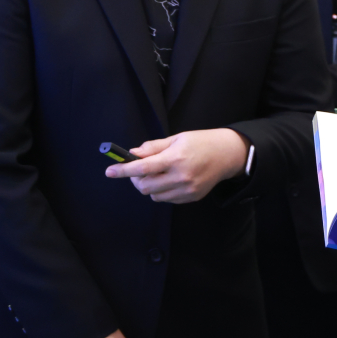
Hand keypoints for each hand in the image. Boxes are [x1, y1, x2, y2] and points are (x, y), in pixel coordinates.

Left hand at [105, 129, 247, 202]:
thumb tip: (132, 154)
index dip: (123, 170)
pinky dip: (161, 191)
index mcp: (175, 158)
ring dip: (148, 185)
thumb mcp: (176, 138)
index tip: (109, 171)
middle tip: (137, 170)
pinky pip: (166, 199)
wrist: (226, 155)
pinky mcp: (191, 198)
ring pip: (153, 195)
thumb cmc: (200, 142)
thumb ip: (153, 147)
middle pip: (144, 186)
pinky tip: (168, 180)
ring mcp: (186, 190)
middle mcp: (180, 176)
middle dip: (135, 179)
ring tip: (156, 174)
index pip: (142, 167)